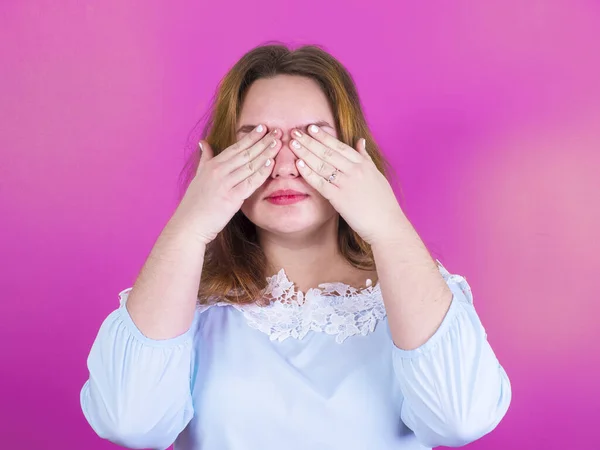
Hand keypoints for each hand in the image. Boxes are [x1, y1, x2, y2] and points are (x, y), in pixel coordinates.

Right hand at [174, 125, 281, 244]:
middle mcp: (218, 172)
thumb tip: (203, 142)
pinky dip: (261, 172)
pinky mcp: (231, 198)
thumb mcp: (198, 176)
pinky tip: (271, 163)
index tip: (263, 128)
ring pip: (249, 165)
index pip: (235, 148)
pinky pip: (250, 183)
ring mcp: (225, 184)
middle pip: (245, 153)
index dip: (250, 137)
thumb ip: (205, 159)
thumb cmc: (195, 203)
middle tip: (277, 131)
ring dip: (265, 153)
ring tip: (278, 143)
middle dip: (263, 141)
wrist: (189, 224)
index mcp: (212, 166)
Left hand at [289, 125, 403, 245]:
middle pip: (328, 152)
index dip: (324, 136)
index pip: (340, 146)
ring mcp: (347, 183)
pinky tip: (298, 164)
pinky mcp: (339, 198)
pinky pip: (320, 183)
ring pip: (322, 164)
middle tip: (295, 132)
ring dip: (306, 153)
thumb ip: (366, 158)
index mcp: (364, 164)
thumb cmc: (383, 203)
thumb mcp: (377, 175)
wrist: (387, 225)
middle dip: (310, 140)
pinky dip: (309, 172)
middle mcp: (355, 170)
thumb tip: (360, 141)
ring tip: (293, 144)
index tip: (311, 128)